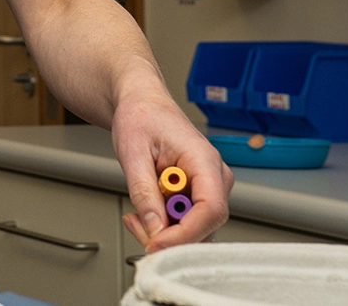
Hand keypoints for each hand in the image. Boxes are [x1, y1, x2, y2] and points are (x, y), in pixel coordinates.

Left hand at [111, 79, 233, 251]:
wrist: (143, 105)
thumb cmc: (142, 117)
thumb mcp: (132, 152)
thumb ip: (143, 191)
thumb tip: (154, 228)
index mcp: (204, 160)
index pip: (211, 209)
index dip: (184, 233)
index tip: (156, 242)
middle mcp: (215, 177)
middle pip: (204, 225)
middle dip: (168, 235)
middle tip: (135, 223)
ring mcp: (209, 188)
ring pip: (195, 229)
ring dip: (163, 232)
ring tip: (135, 215)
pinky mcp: (199, 196)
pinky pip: (187, 223)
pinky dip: (163, 225)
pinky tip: (143, 213)